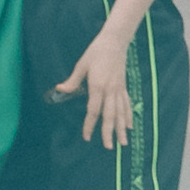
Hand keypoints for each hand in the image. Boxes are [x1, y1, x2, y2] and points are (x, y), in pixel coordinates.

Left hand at [52, 23, 137, 151]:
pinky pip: (127, 105)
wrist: (115, 42)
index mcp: (98, 86)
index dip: (89, 125)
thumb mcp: (81, 65)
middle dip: (109, 132)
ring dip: (121, 128)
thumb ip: (72, 81)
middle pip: (110, 115)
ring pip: (121, 113)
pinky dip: (128, 116)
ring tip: (123, 143)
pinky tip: (130, 126)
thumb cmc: (96, 52)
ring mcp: (119, 89)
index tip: (87, 137)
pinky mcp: (123, 87)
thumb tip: (59, 90)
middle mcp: (110, 90)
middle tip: (109, 147)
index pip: (93, 110)